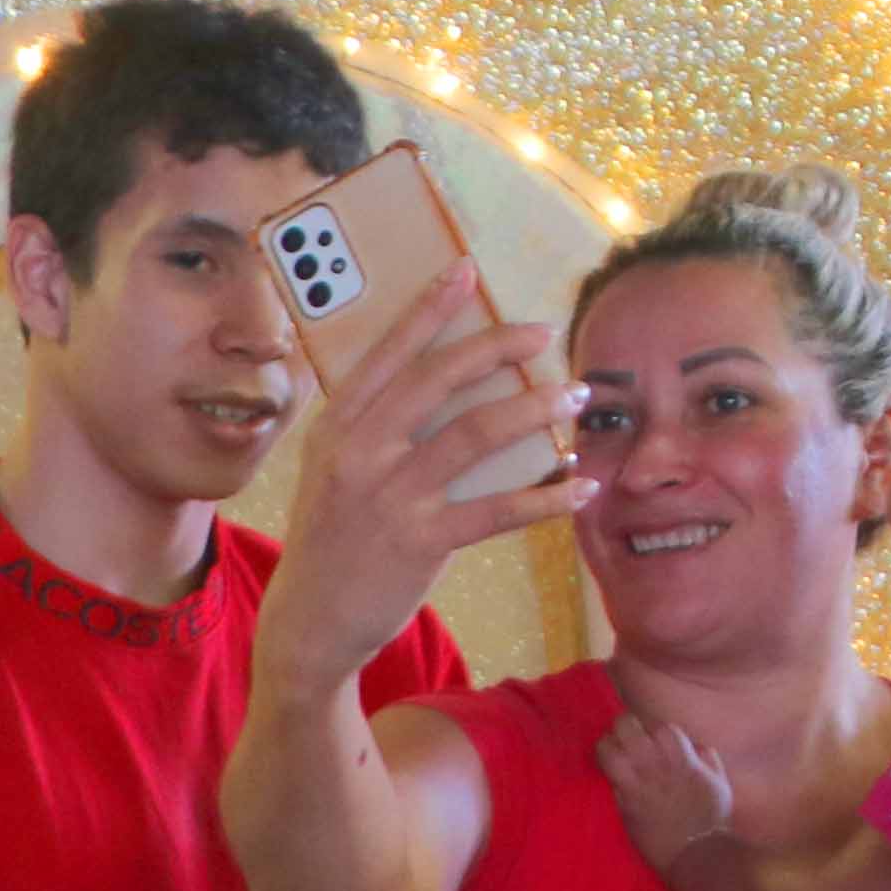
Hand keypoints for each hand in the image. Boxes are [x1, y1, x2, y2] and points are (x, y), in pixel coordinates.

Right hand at [251, 269, 583, 698]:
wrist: (309, 619)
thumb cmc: (334, 534)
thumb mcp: (335, 469)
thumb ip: (376, 425)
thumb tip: (446, 380)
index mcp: (337, 425)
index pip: (390, 353)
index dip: (429, 308)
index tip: (466, 270)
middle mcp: (358, 451)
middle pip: (440, 379)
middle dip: (499, 347)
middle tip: (546, 332)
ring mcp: (389, 496)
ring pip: (476, 433)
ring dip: (536, 409)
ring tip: (576, 393)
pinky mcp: (420, 541)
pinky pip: (498, 509)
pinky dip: (547, 496)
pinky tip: (581, 486)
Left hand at [597, 709, 738, 869]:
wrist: (695, 852)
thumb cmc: (712, 818)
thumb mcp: (720, 782)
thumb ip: (708, 760)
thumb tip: (696, 747)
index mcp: (683, 759)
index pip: (662, 728)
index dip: (655, 728)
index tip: (652, 734)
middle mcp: (658, 765)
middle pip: (628, 727)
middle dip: (625, 725)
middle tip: (625, 733)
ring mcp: (638, 782)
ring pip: (610, 748)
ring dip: (608, 744)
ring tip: (610, 748)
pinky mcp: (625, 801)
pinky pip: (607, 773)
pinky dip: (605, 766)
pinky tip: (608, 769)